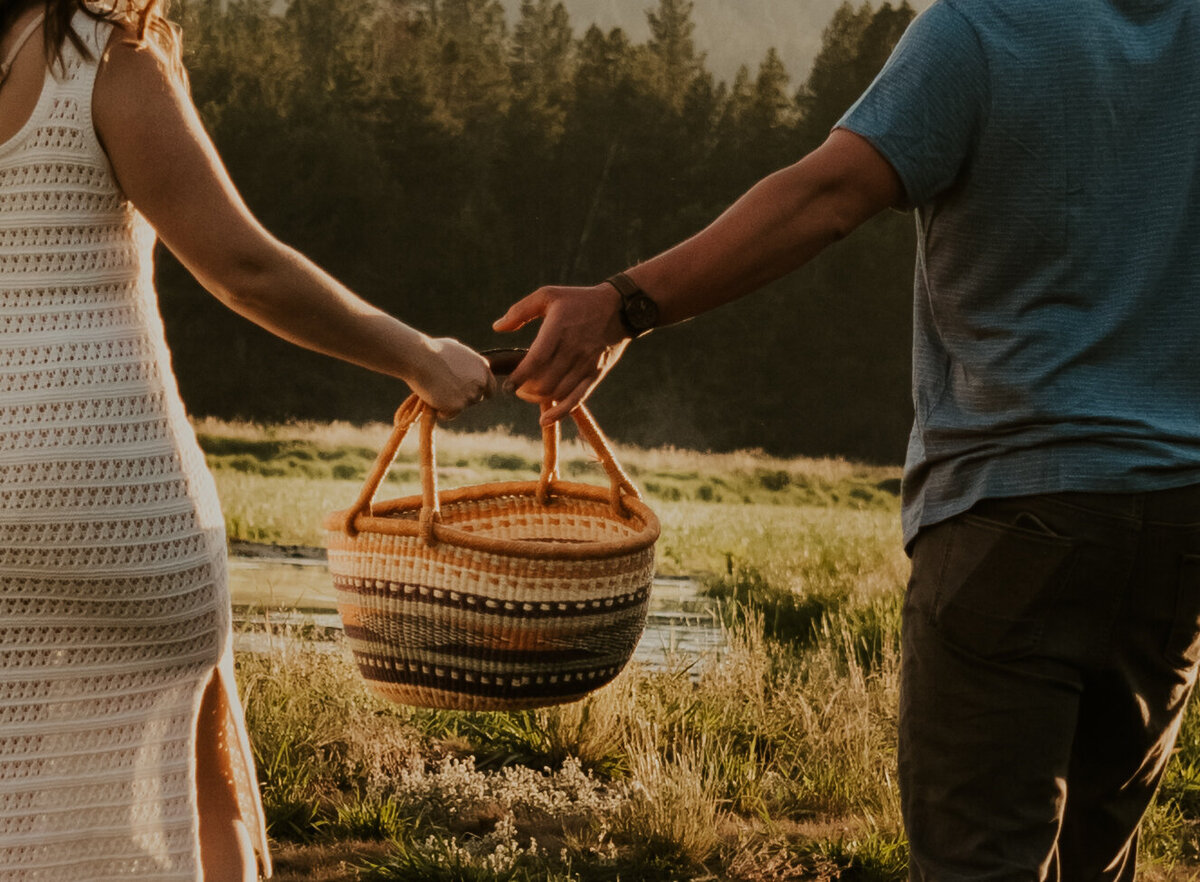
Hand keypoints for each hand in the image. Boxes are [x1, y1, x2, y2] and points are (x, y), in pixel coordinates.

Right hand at [407, 337, 495, 419]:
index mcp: (483, 368)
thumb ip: (465, 360)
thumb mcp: (456, 349)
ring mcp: (470, 395)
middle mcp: (481, 383)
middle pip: (476, 399)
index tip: (467, 393)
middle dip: (463, 398)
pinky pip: (449, 414)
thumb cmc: (433, 350)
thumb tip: (464, 361)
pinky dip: (440, 411)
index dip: (479, 392)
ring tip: (435, 391)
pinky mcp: (458, 406)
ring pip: (462, 407)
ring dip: (450, 404)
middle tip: (445, 391)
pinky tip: (431, 398)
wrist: (420, 358)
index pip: (490, 388)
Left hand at [493, 283, 629, 424]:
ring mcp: (586, 364)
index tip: (507, 386)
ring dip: (538, 398)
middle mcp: (573, 349)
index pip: (535, 360)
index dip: (519, 377)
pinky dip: (560, 412)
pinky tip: (545, 419)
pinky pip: (577, 398)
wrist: (621, 308)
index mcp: (558, 329)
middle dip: (525, 390)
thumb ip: (520, 311)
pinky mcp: (595, 374)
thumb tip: (497, 328)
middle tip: (517, 387)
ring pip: (557, 392)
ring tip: (528, 393)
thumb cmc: (579, 300)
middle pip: (544, 381)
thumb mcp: (548, 295)